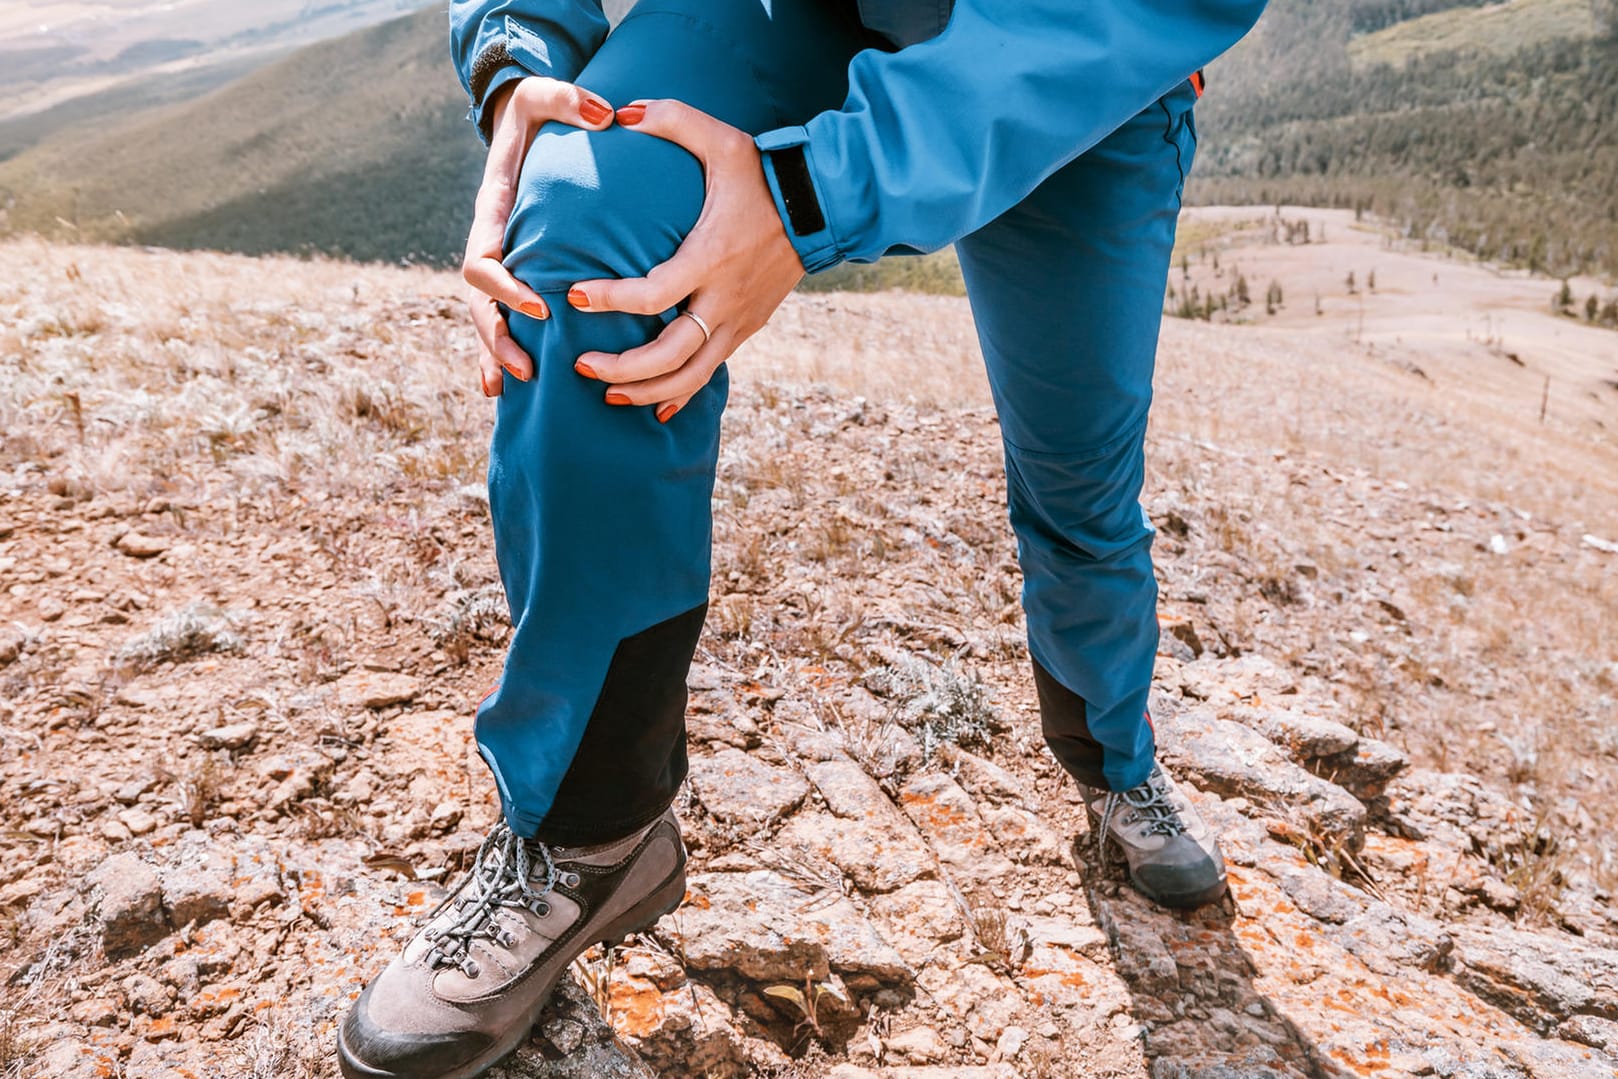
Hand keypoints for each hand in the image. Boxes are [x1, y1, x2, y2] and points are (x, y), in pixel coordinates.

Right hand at [466, 77, 614, 396]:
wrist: (523, 124)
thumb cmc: (537, 112)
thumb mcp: (546, 97)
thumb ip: (570, 100)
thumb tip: (606, 114)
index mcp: (492, 212)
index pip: (484, 261)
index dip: (505, 288)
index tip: (538, 305)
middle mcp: (491, 241)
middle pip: (479, 304)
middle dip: (499, 339)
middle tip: (529, 369)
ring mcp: (501, 261)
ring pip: (487, 318)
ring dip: (498, 354)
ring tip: (523, 385)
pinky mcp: (515, 272)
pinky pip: (504, 318)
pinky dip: (501, 352)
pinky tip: (511, 387)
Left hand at [567, 100, 805, 422]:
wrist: (820, 206)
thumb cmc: (762, 172)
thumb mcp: (719, 138)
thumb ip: (669, 118)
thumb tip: (619, 113)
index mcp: (711, 256)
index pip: (654, 294)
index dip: (611, 300)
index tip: (575, 297)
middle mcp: (725, 298)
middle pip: (670, 353)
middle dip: (623, 367)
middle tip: (581, 365)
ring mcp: (739, 320)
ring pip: (691, 375)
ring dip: (648, 391)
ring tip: (608, 395)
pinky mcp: (747, 329)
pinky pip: (711, 372)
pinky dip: (681, 394)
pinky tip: (654, 410)